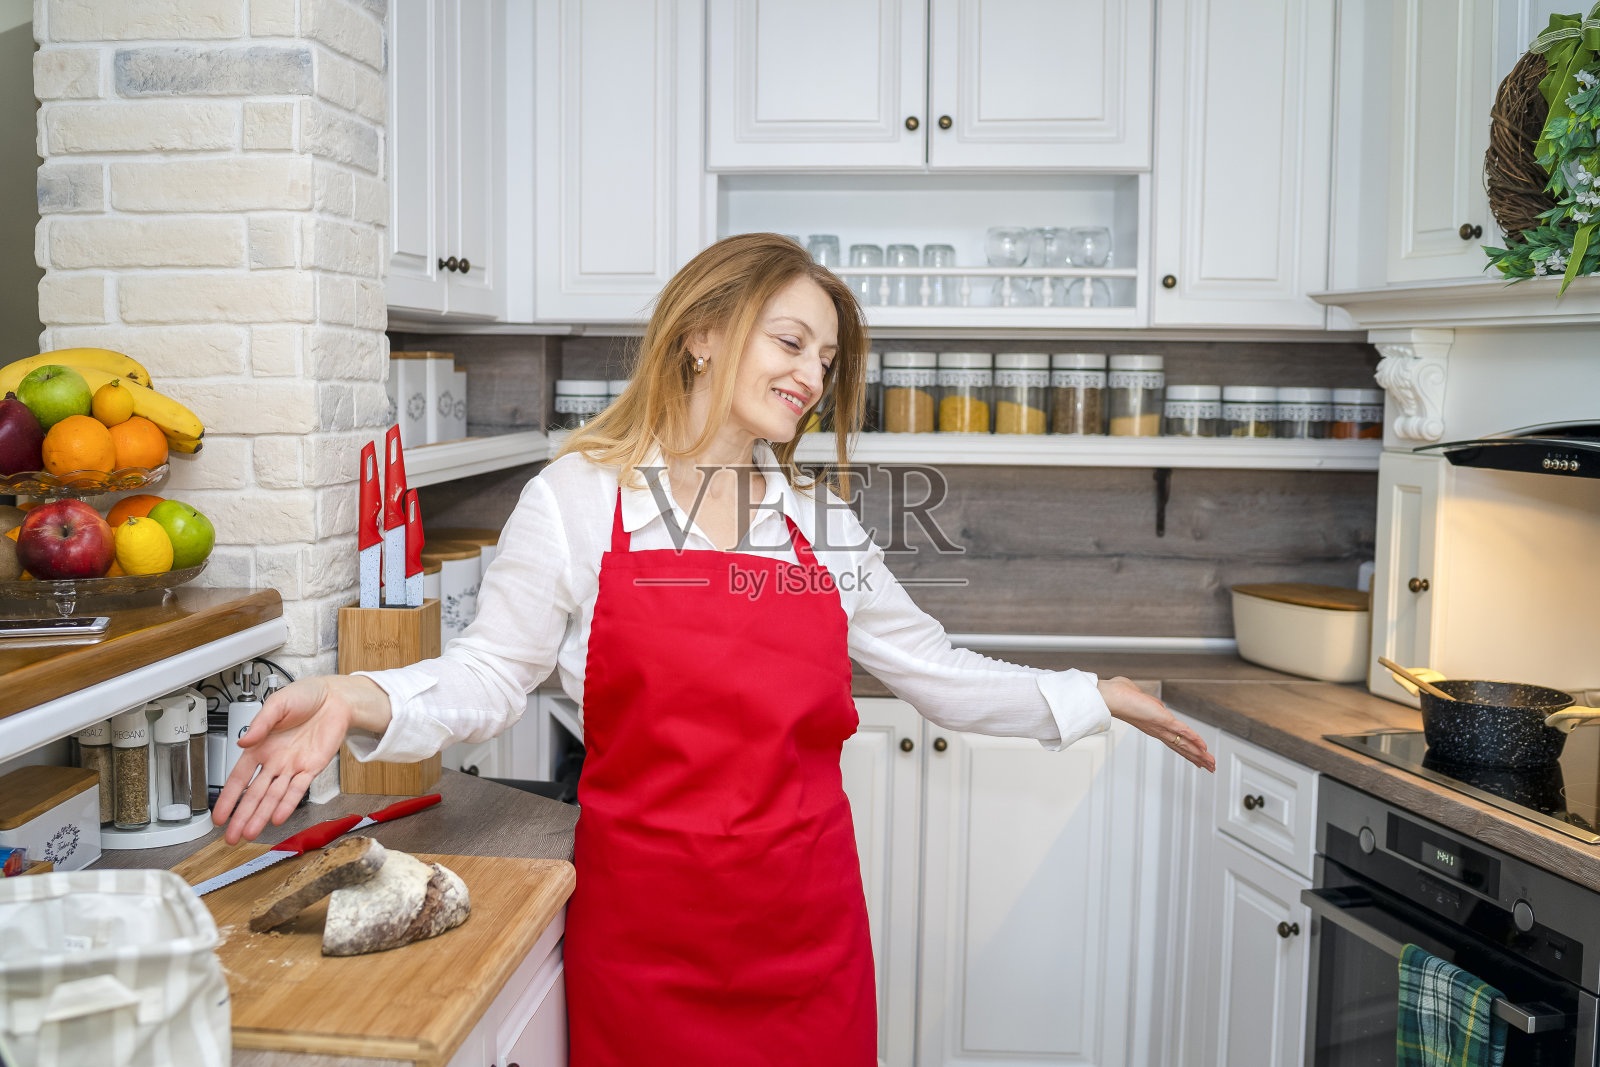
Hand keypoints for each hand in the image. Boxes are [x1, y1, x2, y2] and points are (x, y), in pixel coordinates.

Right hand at [211, 675, 390, 843]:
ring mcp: (292, 767)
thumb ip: (260, 723)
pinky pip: (298, 790)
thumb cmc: (304, 696)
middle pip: (254, 794)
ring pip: (274, 797)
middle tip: (231, 836)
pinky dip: (288, 804)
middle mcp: (274, 761)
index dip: (228, 798)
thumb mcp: (277, 703)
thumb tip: (243, 741)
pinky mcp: (312, 768)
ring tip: (250, 833)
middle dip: (242, 816)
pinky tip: (278, 818)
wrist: (335, 698)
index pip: (238, 778)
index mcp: (260, 746)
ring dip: (262, 815)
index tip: (218, 816)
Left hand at [1097, 675, 1215, 772]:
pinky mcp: (1162, 720)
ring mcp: (1161, 727)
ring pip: (1184, 744)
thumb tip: (1159, 706)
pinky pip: (1182, 731)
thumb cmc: (1121, 695)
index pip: (1175, 742)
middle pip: (1182, 748)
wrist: (1111, 697)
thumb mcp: (1144, 701)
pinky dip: (1194, 739)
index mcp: (1155, 727)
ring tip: (1211, 763)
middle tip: (1211, 768)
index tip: (1198, 760)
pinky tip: (1203, 747)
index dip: (1188, 751)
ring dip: (1199, 754)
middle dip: (1198, 758)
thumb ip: (1153, 705)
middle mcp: (1158, 730)